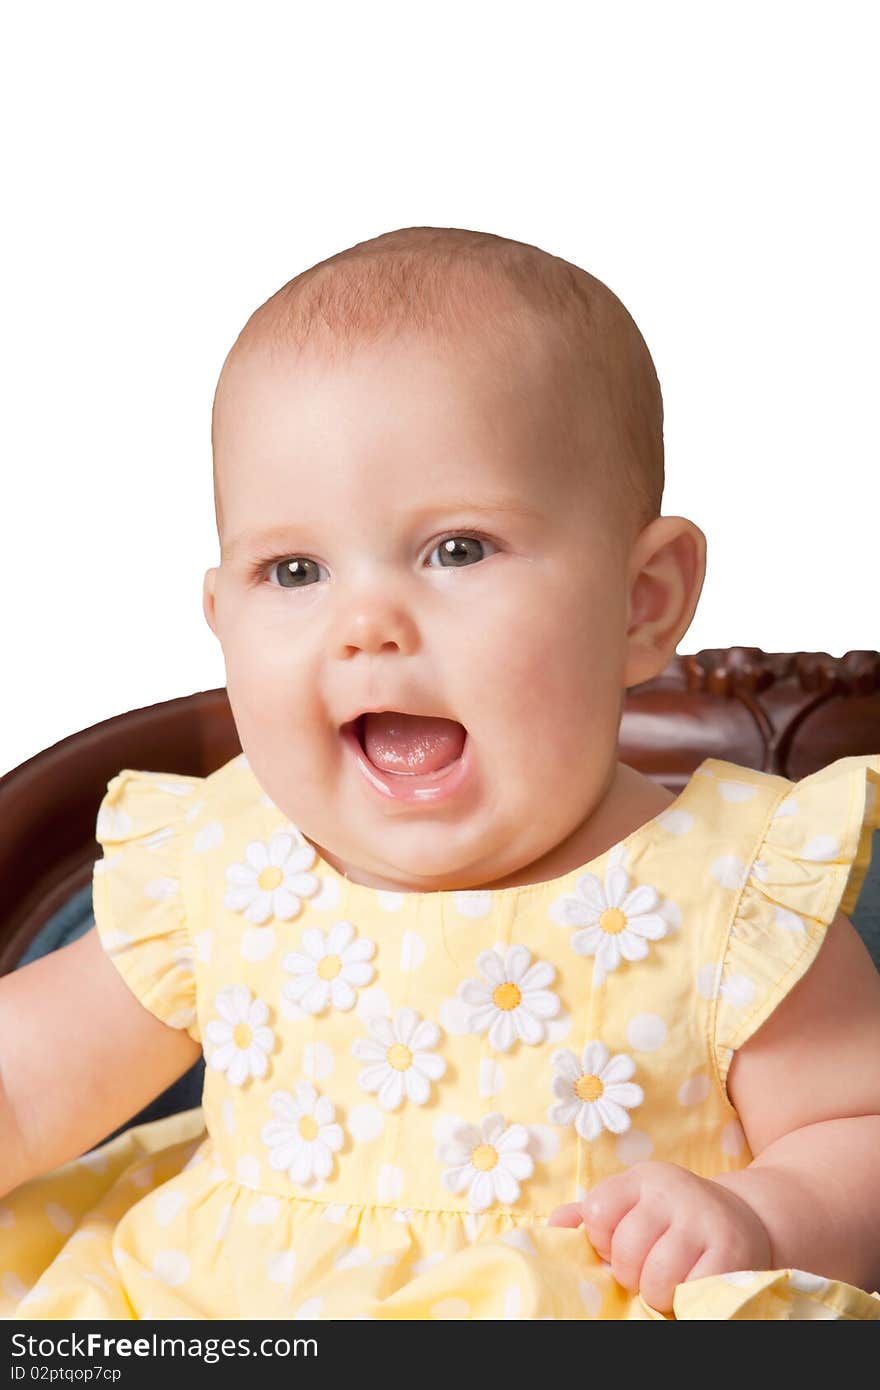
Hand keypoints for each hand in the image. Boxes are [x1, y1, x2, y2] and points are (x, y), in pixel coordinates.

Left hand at [548, 1160, 772, 1313]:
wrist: (744, 1219)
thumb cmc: (675, 1220)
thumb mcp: (634, 1205)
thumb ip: (592, 1216)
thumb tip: (552, 1228)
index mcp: (641, 1178)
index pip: (597, 1211)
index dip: (602, 1241)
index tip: (619, 1247)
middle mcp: (671, 1189)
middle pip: (626, 1250)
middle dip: (632, 1274)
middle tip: (648, 1272)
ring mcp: (702, 1218)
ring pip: (657, 1277)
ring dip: (658, 1294)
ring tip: (669, 1284)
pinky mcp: (730, 1249)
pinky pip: (692, 1290)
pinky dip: (686, 1300)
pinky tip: (691, 1289)